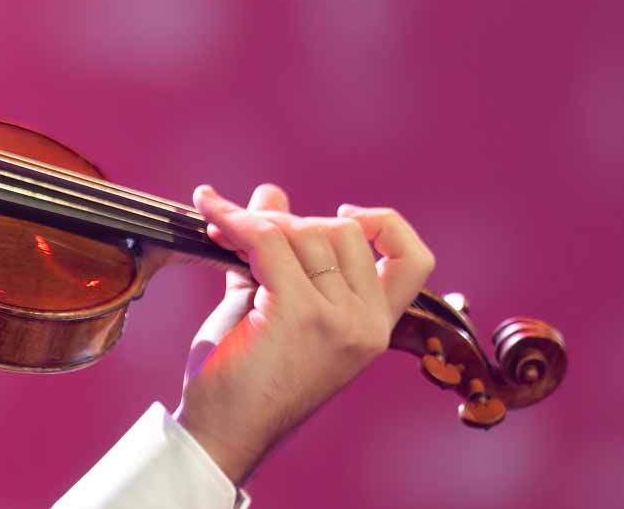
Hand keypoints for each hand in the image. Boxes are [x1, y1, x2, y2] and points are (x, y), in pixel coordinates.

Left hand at [174, 183, 434, 485]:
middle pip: (342, 232)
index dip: (386, 225)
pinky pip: (268, 241)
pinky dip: (234, 220)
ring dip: (254, 223)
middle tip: (239, 231)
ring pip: (304, 232)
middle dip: (287, 222)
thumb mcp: (270, 304)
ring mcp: (338, 319)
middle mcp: (366, 323)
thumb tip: (272, 193)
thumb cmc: (244, 376)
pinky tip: (209, 215)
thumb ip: (278, 251)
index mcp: (373, 326)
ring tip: (219, 231)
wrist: (220, 431)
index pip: (415, 261)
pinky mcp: (299, 314)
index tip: (343, 213)